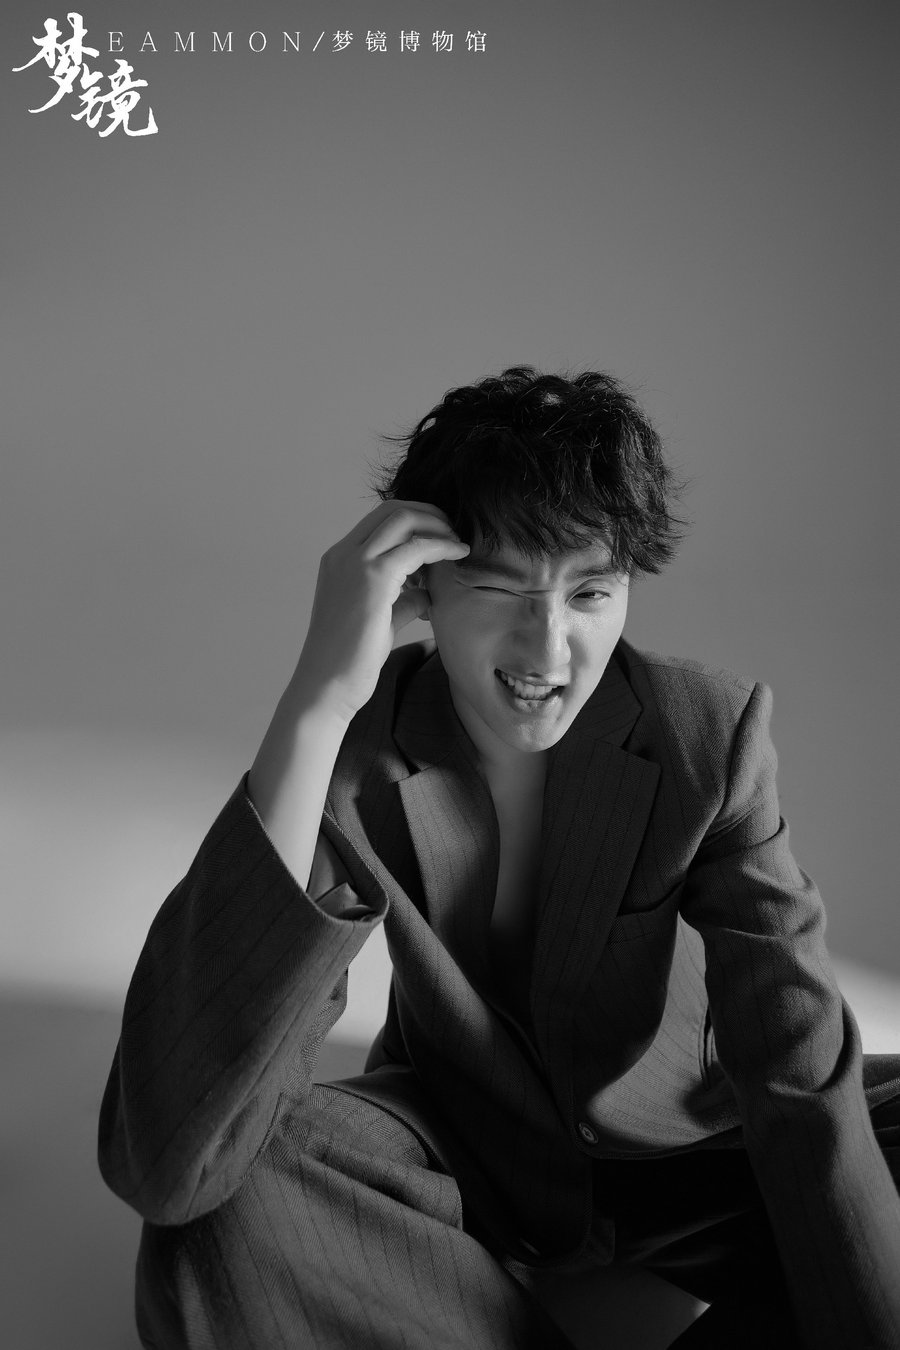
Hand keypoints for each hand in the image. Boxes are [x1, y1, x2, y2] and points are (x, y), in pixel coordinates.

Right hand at [290, 500, 468, 721]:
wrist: (327, 687)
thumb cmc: (349, 662)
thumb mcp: (379, 621)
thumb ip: (400, 600)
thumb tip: (426, 593)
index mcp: (339, 560)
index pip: (380, 521)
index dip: (415, 521)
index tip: (441, 537)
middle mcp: (343, 554)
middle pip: (392, 509)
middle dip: (430, 514)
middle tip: (454, 532)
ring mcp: (355, 563)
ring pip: (403, 518)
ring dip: (437, 525)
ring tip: (459, 544)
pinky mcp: (373, 579)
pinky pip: (416, 546)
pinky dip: (441, 545)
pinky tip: (459, 555)